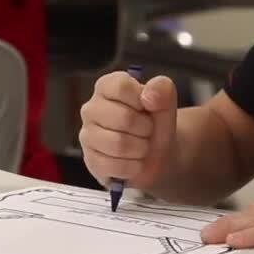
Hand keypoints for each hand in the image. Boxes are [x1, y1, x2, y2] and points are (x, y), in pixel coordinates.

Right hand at [79, 71, 178, 190]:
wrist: (155, 154)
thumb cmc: (155, 122)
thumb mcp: (166, 102)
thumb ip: (162, 89)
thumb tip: (149, 96)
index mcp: (106, 86)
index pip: (121, 87)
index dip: (142, 99)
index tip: (149, 106)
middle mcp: (91, 108)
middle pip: (123, 118)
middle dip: (146, 128)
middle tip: (148, 130)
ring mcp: (87, 135)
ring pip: (119, 144)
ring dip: (141, 148)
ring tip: (143, 145)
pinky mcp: (90, 160)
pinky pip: (115, 166)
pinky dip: (133, 167)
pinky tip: (135, 161)